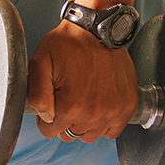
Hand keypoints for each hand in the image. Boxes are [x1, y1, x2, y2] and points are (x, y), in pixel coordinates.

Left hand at [27, 19, 138, 142]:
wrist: (98, 29)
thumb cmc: (69, 43)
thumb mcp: (40, 63)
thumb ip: (36, 94)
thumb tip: (45, 117)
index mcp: (70, 106)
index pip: (49, 132)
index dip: (46, 117)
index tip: (52, 101)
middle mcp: (93, 113)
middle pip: (70, 135)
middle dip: (64, 120)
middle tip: (67, 96)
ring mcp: (113, 111)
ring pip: (90, 135)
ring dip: (84, 123)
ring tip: (83, 99)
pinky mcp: (127, 106)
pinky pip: (113, 131)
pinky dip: (105, 122)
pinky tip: (98, 104)